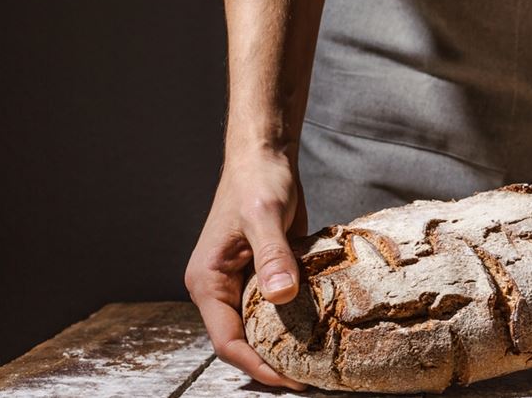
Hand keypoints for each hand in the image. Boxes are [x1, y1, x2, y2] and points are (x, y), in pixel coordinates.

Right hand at [184, 149, 307, 389]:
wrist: (265, 156)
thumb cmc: (257, 180)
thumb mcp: (265, 215)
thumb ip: (272, 255)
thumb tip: (281, 296)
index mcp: (207, 281)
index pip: (227, 341)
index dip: (258, 366)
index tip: (291, 380)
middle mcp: (220, 288)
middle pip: (244, 341)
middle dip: (274, 363)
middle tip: (313, 379)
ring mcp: (242, 282)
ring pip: (262, 327)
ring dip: (287, 345)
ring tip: (321, 363)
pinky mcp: (265, 274)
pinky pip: (278, 308)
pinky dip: (297, 322)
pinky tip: (325, 331)